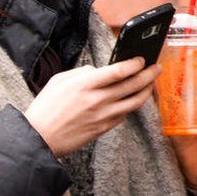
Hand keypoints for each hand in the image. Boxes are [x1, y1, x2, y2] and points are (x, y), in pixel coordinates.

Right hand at [24, 57, 159, 157]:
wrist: (40, 137)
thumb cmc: (46, 107)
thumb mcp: (59, 80)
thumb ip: (82, 73)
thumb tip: (99, 71)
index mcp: (85, 84)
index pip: (118, 71)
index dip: (134, 63)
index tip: (142, 58)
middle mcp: (98, 100)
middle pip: (132, 85)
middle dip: (148, 74)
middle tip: (156, 67)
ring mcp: (103, 116)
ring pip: (134, 102)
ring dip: (146, 91)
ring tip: (150, 84)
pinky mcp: (103, 128)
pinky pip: (124, 115)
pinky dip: (131, 105)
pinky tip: (132, 99)